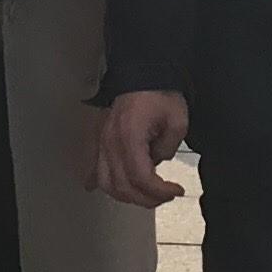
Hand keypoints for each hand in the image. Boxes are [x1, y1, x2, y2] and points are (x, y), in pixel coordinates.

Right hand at [92, 89, 190, 207]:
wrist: (142, 73)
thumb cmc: (158, 92)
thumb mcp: (177, 121)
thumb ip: (167, 149)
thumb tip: (157, 162)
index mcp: (130, 136)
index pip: (141, 178)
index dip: (160, 191)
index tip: (175, 190)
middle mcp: (111, 142)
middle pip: (122, 186)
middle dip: (147, 199)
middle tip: (165, 196)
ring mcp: (103, 142)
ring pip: (106, 183)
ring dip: (127, 195)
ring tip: (145, 195)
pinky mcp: (101, 140)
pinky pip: (95, 168)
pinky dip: (99, 182)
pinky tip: (96, 188)